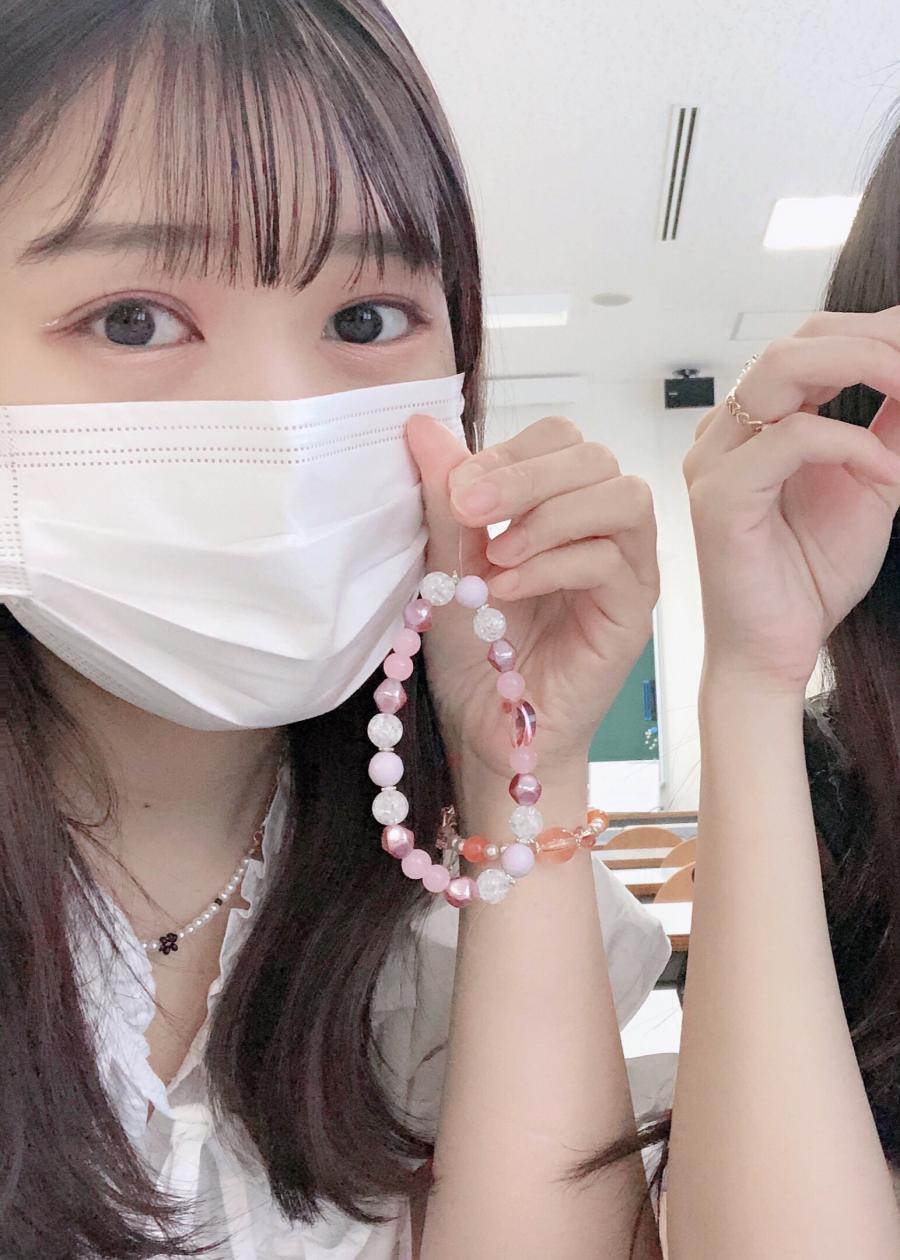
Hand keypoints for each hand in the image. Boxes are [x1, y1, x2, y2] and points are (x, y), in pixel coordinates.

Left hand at [406, 414, 659, 786]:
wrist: (487, 729)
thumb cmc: (473, 650)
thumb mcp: (446, 565)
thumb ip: (443, 498)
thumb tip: (420, 424)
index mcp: (560, 504)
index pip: (563, 437)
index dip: (511, 451)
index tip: (457, 488)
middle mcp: (603, 528)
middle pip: (596, 458)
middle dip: (525, 476)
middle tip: (469, 511)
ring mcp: (626, 569)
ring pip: (622, 499)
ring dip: (549, 516)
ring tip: (496, 556)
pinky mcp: (631, 612)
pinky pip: (611, 563)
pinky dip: (553, 565)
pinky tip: (507, 590)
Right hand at [684, 308, 899, 692]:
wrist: (775, 649)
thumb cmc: (808, 576)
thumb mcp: (873, 481)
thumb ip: (891, 426)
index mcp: (758, 424)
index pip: (810, 344)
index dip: (873, 335)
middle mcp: (728, 433)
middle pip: (794, 342)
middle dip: (873, 341)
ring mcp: (716, 460)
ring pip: (780, 368)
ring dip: (862, 366)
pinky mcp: (720, 497)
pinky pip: (790, 438)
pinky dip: (851, 445)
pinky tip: (886, 475)